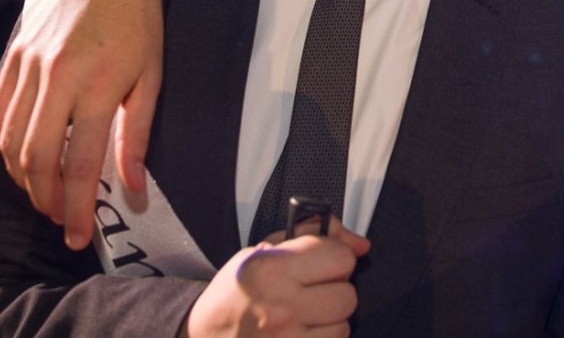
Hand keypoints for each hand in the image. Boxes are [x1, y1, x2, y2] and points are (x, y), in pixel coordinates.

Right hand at [0, 0, 205, 249]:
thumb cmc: (140, 24)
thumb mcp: (151, 79)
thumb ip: (137, 137)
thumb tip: (135, 190)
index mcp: (99, 85)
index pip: (81, 164)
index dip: (78, 209)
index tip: (78, 238)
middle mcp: (58, 76)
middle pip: (37, 158)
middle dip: (46, 199)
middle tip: (61, 218)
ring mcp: (30, 64)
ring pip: (11, 139)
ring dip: (23, 177)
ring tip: (44, 194)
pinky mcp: (13, 54)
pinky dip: (5, 143)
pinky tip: (20, 159)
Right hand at [185, 223, 370, 337]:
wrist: (203, 337)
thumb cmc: (233, 294)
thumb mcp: (263, 250)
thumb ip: (313, 235)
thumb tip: (360, 245)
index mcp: (271, 270)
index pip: (340, 257)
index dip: (335, 257)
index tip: (323, 263)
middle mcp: (279, 307)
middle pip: (348, 295)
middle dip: (335, 290)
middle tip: (313, 291)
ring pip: (343, 325)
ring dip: (330, 319)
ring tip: (303, 315)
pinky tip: (301, 332)